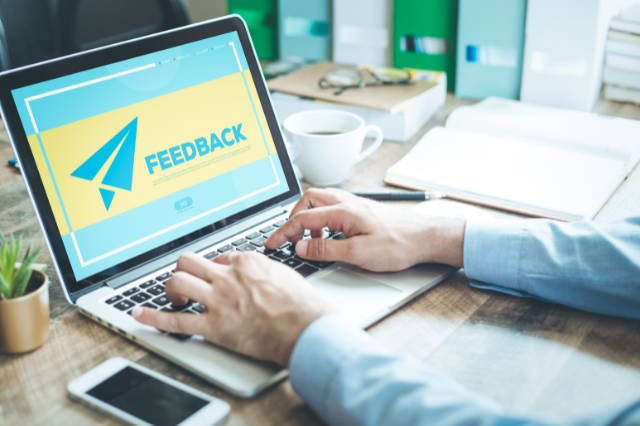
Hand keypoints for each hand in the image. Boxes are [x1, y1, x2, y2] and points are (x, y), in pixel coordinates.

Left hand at [132, 252, 332, 365]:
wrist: (304, 327)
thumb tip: (259, 271)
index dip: (214, 268)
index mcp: (246, 263)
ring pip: (178, 282)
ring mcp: (218, 301)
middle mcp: (227, 277)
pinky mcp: (213, 326)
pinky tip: (140, 315)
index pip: (218, 257)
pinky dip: (154, 318)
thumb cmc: (301, 305)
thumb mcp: (284, 274)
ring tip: (173, 298)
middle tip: (186, 282)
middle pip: (189, 262)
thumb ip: (265, 270)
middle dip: (183, 270)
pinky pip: (176, 321)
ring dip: (170, 289)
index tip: (214, 276)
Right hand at [265, 188, 464, 270]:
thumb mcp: (358, 253)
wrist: (425, 237)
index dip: (282, 232)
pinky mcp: (361, 212)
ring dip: (308, 220)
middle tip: (289, 238)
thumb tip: (299, 248)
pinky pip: (333, 210)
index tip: (271, 243)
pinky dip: (322, 222)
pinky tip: (329, 239)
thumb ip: (325, 250)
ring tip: (309, 242)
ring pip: (320, 203)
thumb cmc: (398, 244)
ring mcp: (354, 205)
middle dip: (293, 218)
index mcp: (342, 211)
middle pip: (308, 200)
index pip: (302, 218)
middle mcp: (346, 202)